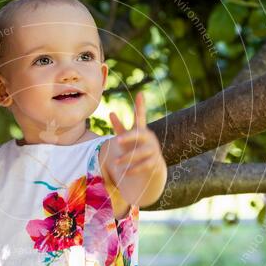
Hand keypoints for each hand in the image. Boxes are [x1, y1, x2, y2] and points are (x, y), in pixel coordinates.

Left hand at [105, 92, 167, 208]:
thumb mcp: (127, 138)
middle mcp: (148, 138)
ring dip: (127, 158)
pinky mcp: (154, 162)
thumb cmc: (135, 148)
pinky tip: (126, 172)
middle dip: (128, 137)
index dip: (140, 105)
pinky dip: (133, 169)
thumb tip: (111, 112)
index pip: (140, 116)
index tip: (140, 93)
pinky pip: (143, 165)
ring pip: (139, 153)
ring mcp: (152, 149)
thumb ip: (119, 126)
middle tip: (118, 140)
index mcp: (141, 130)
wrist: (152, 166)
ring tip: (115, 162)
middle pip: (138, 135)